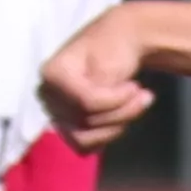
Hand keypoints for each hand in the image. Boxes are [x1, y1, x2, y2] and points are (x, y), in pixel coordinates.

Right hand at [41, 8, 159, 149]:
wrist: (120, 45)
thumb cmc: (115, 46)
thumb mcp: (108, 62)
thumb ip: (96, 87)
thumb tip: (87, 108)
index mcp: (52, 73)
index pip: (85, 102)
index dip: (115, 101)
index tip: (136, 87)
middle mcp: (48, 95)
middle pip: (86, 121)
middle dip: (121, 112)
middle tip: (143, 94)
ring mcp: (56, 112)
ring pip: (86, 137)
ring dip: (118, 123)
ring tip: (139, 103)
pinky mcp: (68, 125)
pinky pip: (86, 145)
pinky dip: (109, 133)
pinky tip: (124, 115)